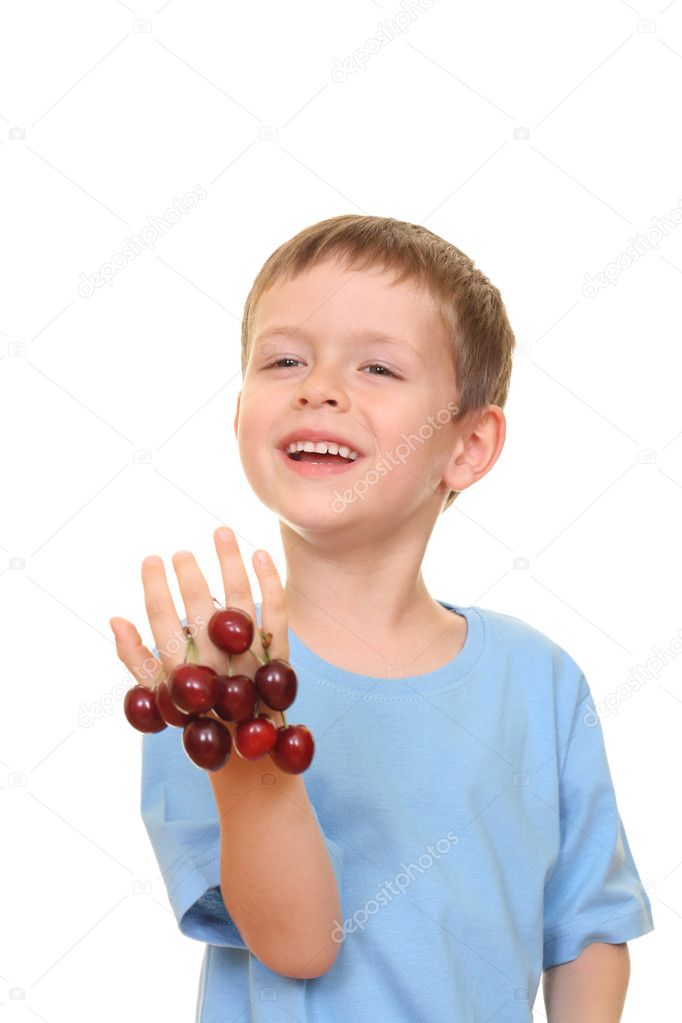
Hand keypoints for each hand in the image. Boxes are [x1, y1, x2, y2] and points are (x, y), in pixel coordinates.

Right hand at [110, 527, 288, 730]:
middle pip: (200, 608)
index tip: (150, 559)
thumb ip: (136, 660)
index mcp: (181, 674)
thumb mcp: (161, 697)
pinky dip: (270, 581)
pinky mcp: (279, 659)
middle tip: (182, 552)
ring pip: (240, 601)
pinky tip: (259, 552)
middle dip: (189, 574)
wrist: (250, 754)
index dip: (155, 587)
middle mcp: (215, 665)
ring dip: (230, 562)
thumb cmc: (198, 717)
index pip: (162, 621)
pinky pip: (278, 614)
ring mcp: (249, 660)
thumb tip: (116, 620)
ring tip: (221, 532)